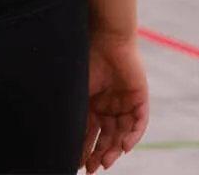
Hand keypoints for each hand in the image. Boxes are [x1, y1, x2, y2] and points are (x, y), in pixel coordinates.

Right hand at [81, 34, 148, 171]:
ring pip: (122, 134)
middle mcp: (108, 107)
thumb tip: (59, 137)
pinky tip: (123, 147)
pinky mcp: (139, 99)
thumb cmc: (83, 59)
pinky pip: (139, 123)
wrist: (103, 38)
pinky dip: (132, 136)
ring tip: (106, 161)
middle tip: (93, 168)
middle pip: (106, 138)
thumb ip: (73, 112)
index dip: (85, 150)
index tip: (79, 165)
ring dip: (114, 149)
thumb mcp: (75, 91)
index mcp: (91, 105)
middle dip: (99, 154)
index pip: (89, 134)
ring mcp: (124, 104)